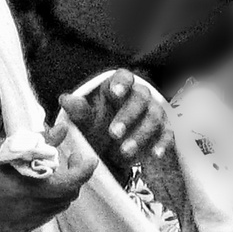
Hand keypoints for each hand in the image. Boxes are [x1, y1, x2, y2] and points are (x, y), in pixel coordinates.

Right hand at [0, 134, 96, 231]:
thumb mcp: (6, 149)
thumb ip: (38, 141)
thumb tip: (61, 130)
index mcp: (29, 187)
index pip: (72, 183)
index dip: (84, 171)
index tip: (85, 159)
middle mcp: (30, 210)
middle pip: (67, 198)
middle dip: (70, 180)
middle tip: (63, 162)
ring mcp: (23, 224)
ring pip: (54, 209)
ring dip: (56, 193)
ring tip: (42, 177)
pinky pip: (39, 219)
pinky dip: (40, 205)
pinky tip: (25, 193)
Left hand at [58, 69, 172, 178]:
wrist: (109, 148)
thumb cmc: (96, 125)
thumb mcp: (85, 120)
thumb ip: (78, 110)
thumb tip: (65, 99)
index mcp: (117, 86)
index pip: (124, 76)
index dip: (121, 83)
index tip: (115, 93)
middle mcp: (139, 95)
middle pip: (140, 97)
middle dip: (128, 115)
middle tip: (113, 133)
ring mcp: (153, 111)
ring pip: (154, 117)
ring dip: (140, 134)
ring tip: (124, 151)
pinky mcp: (164, 129)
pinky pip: (167, 134)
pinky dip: (162, 144)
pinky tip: (154, 155)